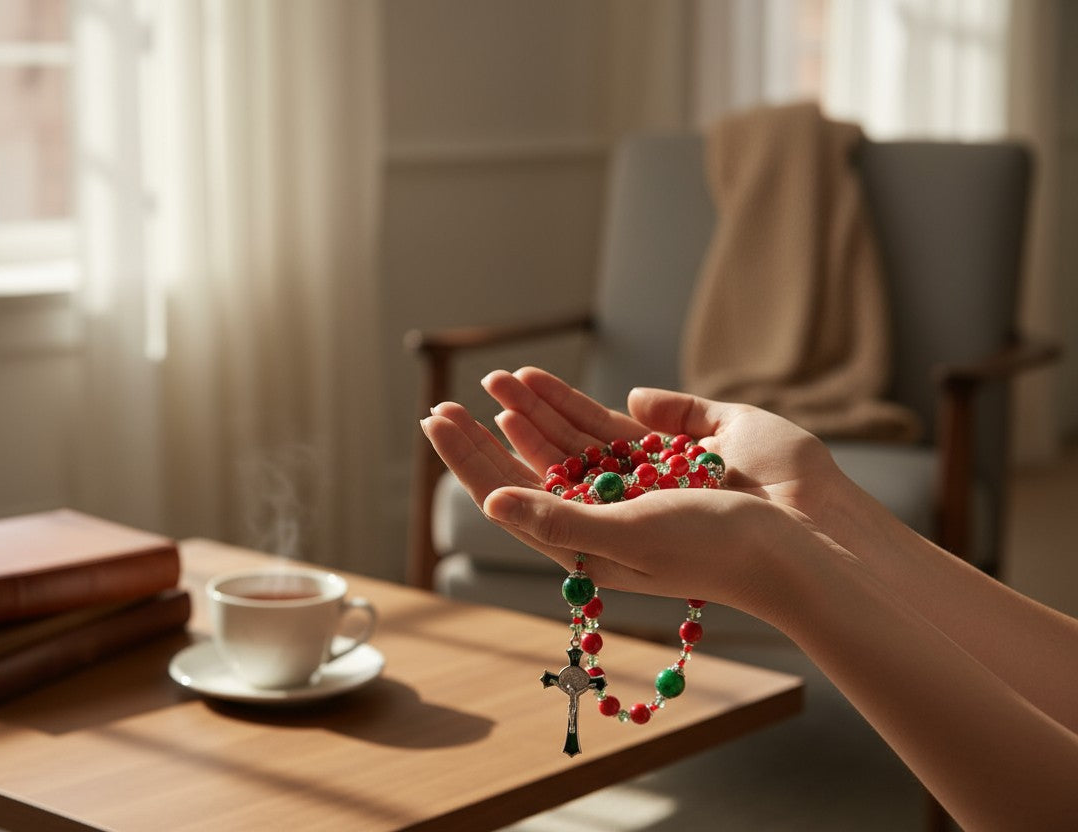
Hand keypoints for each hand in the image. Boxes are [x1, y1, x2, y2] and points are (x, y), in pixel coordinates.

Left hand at [420, 396, 824, 614]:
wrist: (804, 537)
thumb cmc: (713, 548)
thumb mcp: (626, 536)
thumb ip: (556, 519)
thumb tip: (489, 499)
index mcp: (588, 542)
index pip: (511, 495)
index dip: (471, 460)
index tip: (436, 423)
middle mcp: (608, 512)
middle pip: (532, 466)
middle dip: (489, 433)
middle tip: (444, 403)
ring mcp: (640, 480)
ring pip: (568, 441)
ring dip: (530, 411)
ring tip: (495, 379)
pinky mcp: (674, 450)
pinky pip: (611, 424)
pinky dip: (576, 404)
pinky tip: (543, 388)